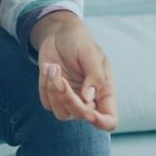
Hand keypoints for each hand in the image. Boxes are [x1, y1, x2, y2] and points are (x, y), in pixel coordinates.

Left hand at [31, 13, 117, 131]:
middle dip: (69, 99)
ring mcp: (70, 99)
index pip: (110, 119)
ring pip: (62, 113)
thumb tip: (88, 99)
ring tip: (52, 68)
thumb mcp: (91, 53)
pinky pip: (47, 102)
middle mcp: (88, 100)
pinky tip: (48, 67)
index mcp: (104, 91)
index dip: (101, 122)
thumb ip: (94, 75)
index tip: (88, 113)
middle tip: (60, 79)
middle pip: (82, 116)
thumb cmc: (80, 41)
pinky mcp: (53, 95)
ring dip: (54, 92)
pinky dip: (45, 85)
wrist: (58, 32)